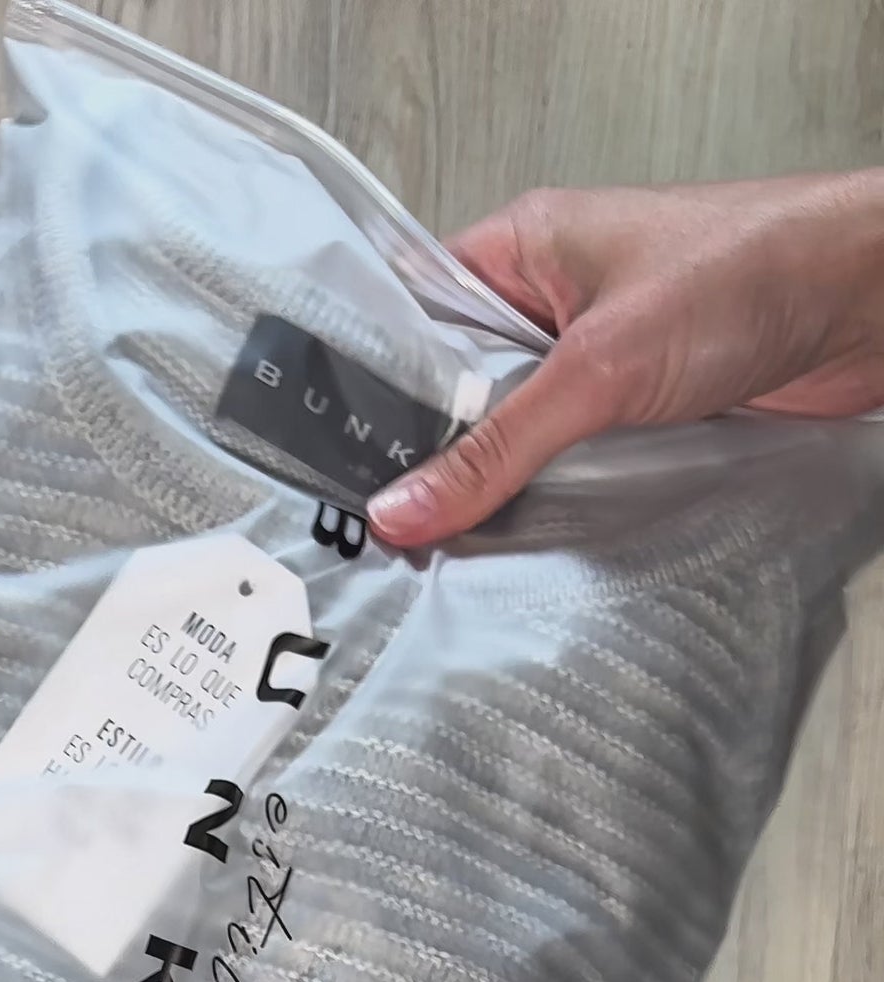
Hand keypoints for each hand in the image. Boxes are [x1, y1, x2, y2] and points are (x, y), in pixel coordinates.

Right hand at [369, 170, 883, 545]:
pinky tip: (535, 529)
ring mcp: (595, 358)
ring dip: (504, 481)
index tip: (346, 468)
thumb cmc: (749, 271)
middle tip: (397, 520)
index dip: (376, 394)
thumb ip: (497, 448)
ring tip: (457, 535)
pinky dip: (557, 496)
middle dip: (438, 453)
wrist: (862, 302)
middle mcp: (552, 301)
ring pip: (516, 434)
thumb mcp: (598, 368)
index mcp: (521, 248)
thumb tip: (407, 506)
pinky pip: (570, 462)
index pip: (413, 321)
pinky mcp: (636, 410)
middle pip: (459, 391)